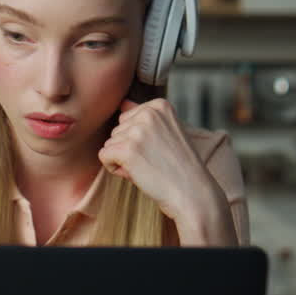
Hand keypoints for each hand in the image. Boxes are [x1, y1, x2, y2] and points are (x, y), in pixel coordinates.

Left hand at [98, 98, 218, 222]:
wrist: (192, 193)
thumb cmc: (178, 166)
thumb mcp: (165, 132)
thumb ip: (143, 116)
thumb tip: (123, 101)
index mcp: (160, 105)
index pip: (127, 118)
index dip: (137, 139)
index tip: (159, 149)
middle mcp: (149, 113)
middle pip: (117, 130)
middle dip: (129, 149)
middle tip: (154, 161)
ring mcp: (138, 131)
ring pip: (110, 144)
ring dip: (123, 160)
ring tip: (149, 167)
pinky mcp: (128, 149)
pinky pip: (104, 156)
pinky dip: (115, 169)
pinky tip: (136, 174)